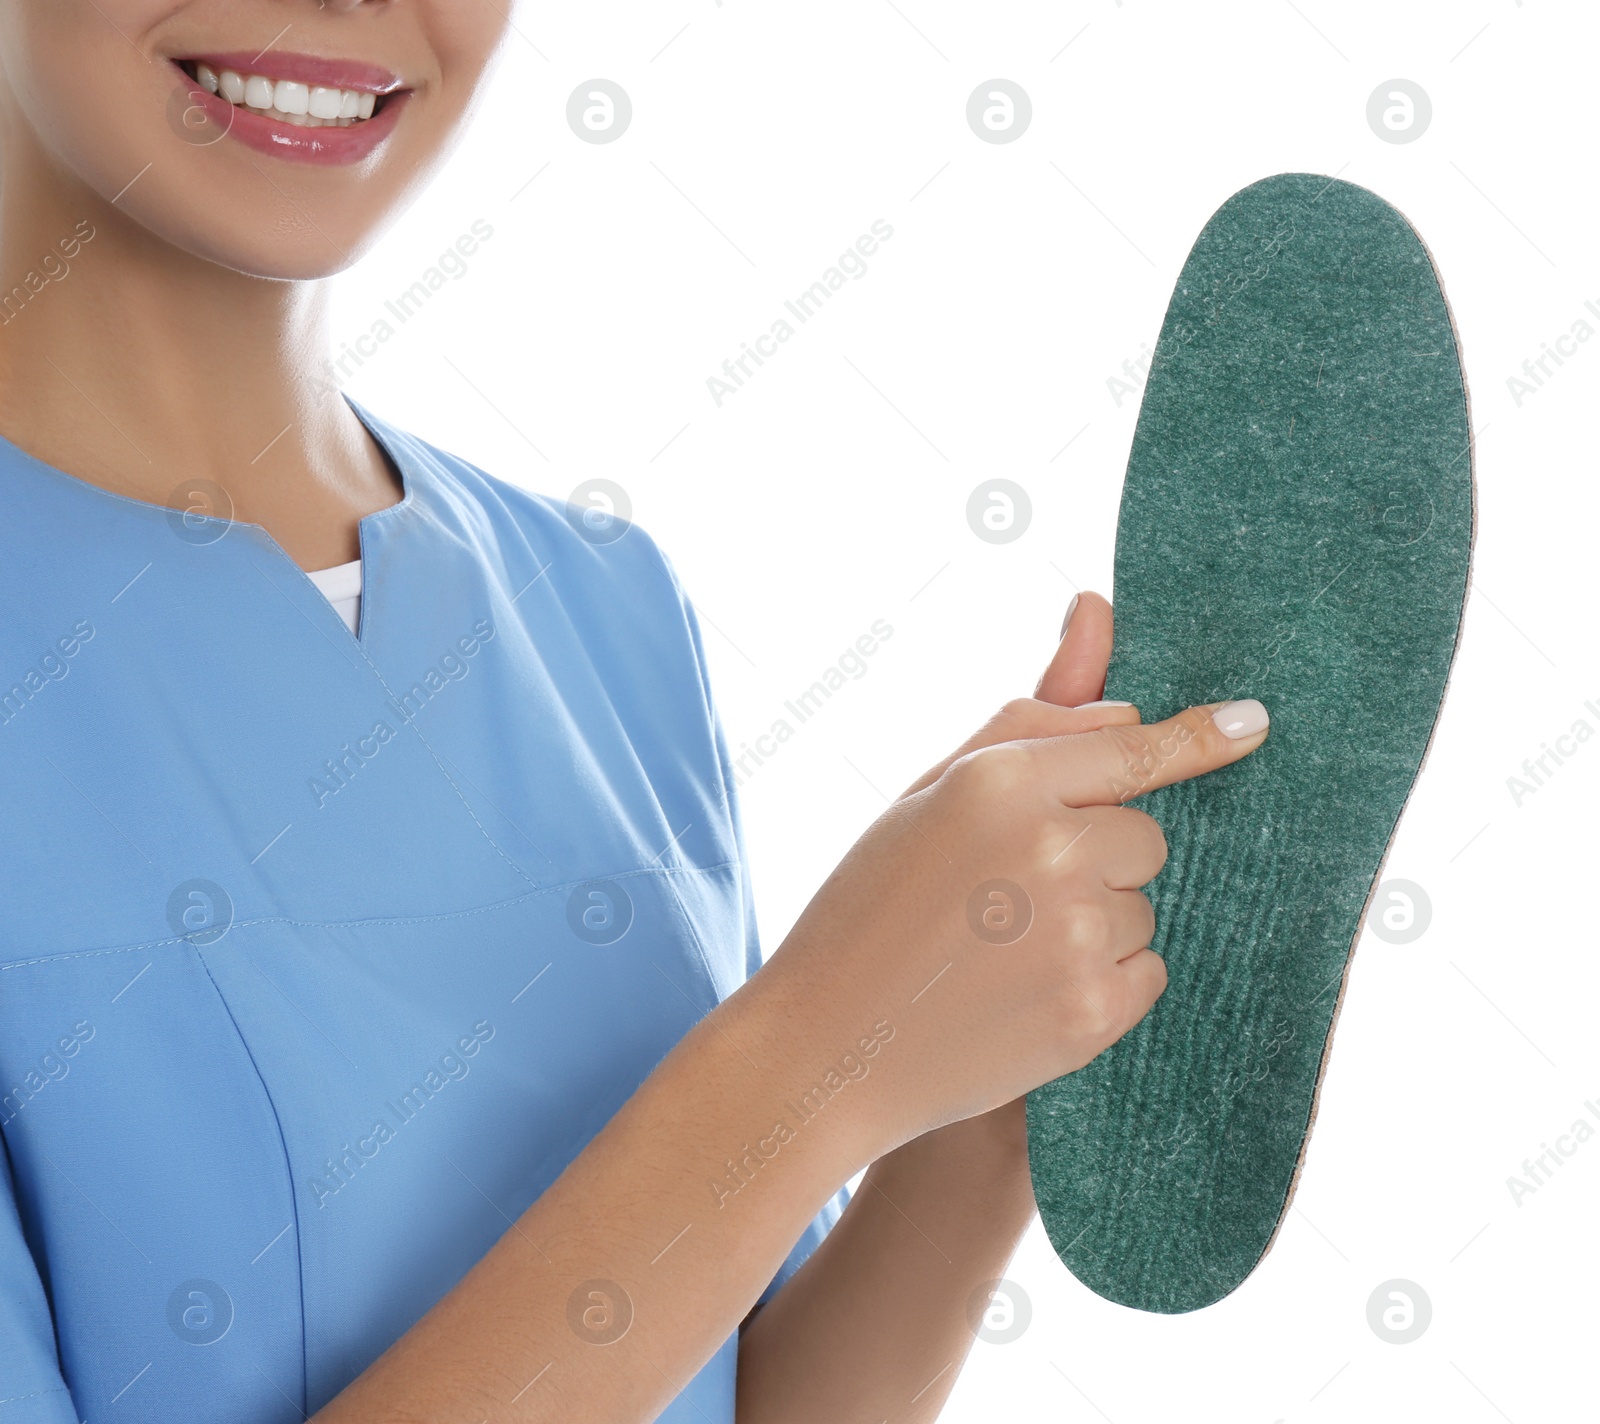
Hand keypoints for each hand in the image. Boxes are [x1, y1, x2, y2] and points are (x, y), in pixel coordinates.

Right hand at [761, 592, 1269, 1159]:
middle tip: (1013, 891)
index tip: (1254, 723)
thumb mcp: (929, 793)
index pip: (1133, 748)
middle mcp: (1049, 848)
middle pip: (1145, 834)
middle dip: (1100, 853)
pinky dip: (1105, 979)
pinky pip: (1148, 970)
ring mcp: (1077, 934)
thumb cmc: (870, 906)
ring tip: (1007, 948)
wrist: (829, 1046)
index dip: (1198, 738)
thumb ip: (1026, 717)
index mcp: (999, 780)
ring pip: (1145, 905)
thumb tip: (1105, 641)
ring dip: (1099, 920)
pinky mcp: (1093, 1013)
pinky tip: (1029, 989)